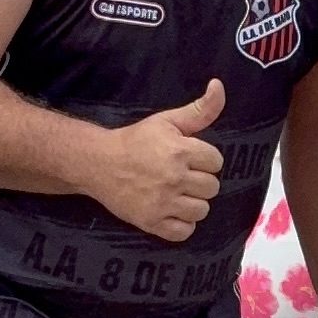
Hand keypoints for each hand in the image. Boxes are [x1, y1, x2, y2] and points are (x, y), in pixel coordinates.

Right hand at [90, 78, 225, 238]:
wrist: (99, 163)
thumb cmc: (136, 140)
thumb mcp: (167, 121)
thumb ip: (200, 109)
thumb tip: (218, 85)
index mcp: (180, 151)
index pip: (216, 162)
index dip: (204, 159)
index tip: (189, 158)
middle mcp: (174, 178)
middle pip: (212, 187)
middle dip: (200, 181)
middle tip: (182, 176)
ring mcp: (163, 203)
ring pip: (202, 211)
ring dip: (193, 203)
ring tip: (178, 194)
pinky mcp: (152, 222)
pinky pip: (184, 232)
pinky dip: (182, 225)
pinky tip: (172, 211)